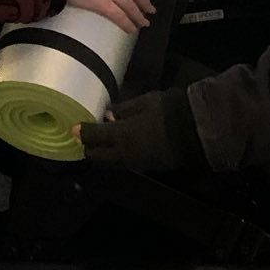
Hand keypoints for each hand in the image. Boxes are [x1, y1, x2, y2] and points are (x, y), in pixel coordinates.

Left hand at [75, 90, 206, 172]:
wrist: (195, 131)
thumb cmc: (168, 111)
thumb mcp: (144, 102)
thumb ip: (123, 109)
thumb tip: (108, 115)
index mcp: (121, 135)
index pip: (91, 137)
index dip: (80, 131)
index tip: (74, 127)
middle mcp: (123, 153)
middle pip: (96, 156)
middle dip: (88, 148)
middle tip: (84, 138)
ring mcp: (135, 163)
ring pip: (110, 162)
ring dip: (102, 154)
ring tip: (100, 142)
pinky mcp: (146, 167)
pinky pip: (124, 163)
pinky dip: (116, 156)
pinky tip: (118, 146)